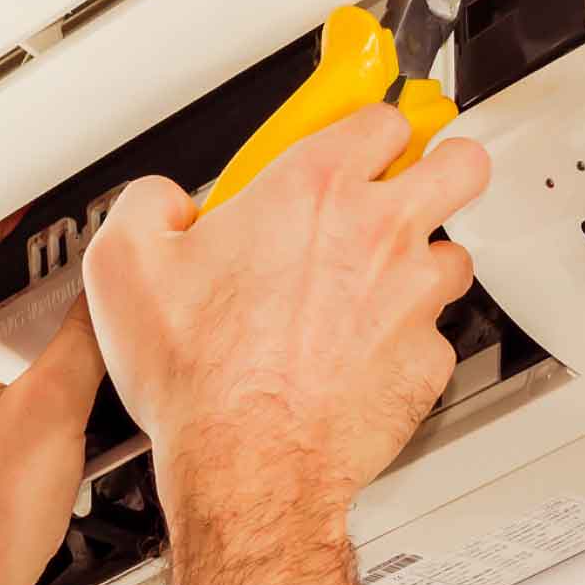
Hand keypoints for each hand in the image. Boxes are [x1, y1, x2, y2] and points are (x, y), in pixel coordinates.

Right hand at [80, 105, 488, 531]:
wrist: (247, 467)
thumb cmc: (202, 377)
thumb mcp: (125, 264)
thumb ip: (148, 204)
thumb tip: (164, 201)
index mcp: (313, 190)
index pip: (379, 116)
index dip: (366, 125)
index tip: (355, 134)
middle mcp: (377, 233)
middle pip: (459, 162)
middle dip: (440, 164)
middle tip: (410, 181)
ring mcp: (412, 297)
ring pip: (454, 252)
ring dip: (422, 259)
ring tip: (377, 279)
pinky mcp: (427, 360)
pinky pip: (436, 333)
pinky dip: (408, 338)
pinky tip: (366, 350)